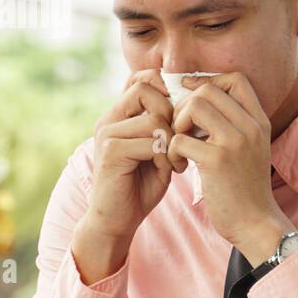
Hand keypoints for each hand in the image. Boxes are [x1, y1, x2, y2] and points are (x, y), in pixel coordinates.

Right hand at [82, 68, 174, 242]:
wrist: (118, 219)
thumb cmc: (141, 185)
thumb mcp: (157, 149)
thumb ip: (165, 126)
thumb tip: (191, 101)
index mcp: (119, 115)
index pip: (140, 78)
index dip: (165, 88)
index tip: (182, 114)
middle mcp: (109, 119)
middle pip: (146, 91)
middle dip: (171, 113)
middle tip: (180, 140)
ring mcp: (107, 134)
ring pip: (153, 119)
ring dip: (172, 142)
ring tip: (175, 161)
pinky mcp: (111, 152)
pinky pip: (150, 142)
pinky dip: (165, 157)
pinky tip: (168, 171)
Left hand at [165, 72, 291, 261]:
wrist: (255, 224)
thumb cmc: (245, 188)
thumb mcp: (250, 149)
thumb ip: (233, 125)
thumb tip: (198, 99)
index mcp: (259, 121)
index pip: (235, 79)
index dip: (208, 82)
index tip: (190, 99)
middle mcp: (251, 126)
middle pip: (208, 89)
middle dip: (184, 106)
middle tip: (181, 131)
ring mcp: (236, 142)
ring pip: (194, 105)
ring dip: (177, 124)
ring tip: (180, 146)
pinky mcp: (217, 161)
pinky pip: (179, 138)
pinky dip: (172, 151)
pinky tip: (181, 167)